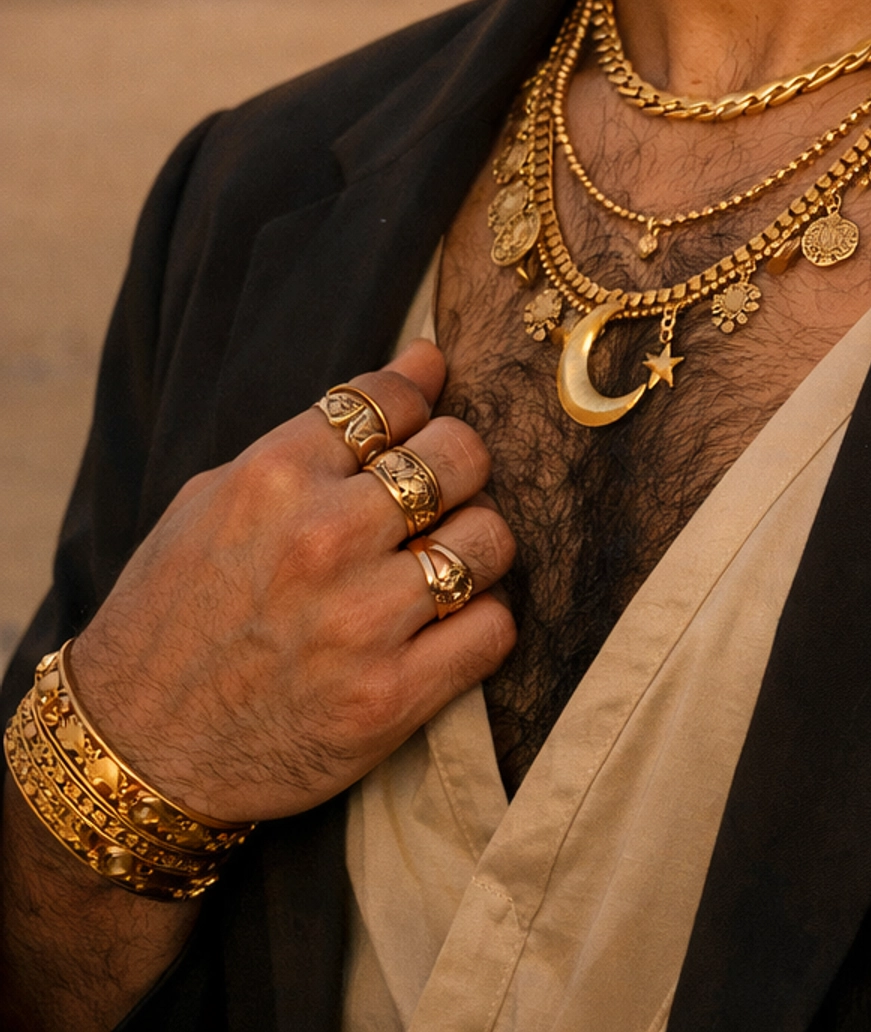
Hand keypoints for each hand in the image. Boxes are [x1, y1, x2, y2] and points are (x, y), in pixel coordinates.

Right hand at [64, 340, 515, 826]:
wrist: (133, 753)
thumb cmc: (174, 614)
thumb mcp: (214, 499)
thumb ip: (318, 432)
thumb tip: (425, 362)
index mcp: (274, 478)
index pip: (397, 397)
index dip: (419, 404)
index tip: (415, 426)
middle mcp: (322, 540)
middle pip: (462, 456)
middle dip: (460, 468)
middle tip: (438, 496)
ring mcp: (360, 622)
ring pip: (490, 539)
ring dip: (476, 546)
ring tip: (441, 562)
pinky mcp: (389, 699)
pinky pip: (492, 629)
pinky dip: (480, 623)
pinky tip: (444, 627)